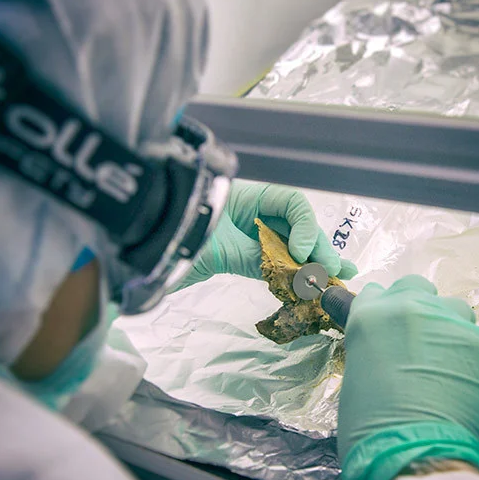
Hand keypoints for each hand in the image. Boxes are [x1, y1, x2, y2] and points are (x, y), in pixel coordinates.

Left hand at [174, 180, 357, 288]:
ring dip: (313, 262)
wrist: (141, 256)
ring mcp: (248, 235)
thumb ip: (256, 256)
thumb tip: (292, 269)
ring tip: (337, 277)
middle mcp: (251, 213)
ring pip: (290, 247)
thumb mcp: (216, 247)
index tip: (302, 252)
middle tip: (336, 270)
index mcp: (246, 196)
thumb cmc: (172, 238)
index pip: (291, 202)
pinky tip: (314, 283)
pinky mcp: (241, 257)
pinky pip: (274, 264)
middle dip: (318, 248)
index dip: (304, 226)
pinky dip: (292, 274)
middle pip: (296, 227)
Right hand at [337, 275, 478, 479]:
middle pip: (416, 286)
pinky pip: (478, 339)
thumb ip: (373, 346)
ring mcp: (450, 321)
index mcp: (369, 315)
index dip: (380, 311)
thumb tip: (388, 347)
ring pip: (453, 307)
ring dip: (447, 327)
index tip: (385, 328)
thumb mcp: (356, 374)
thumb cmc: (371, 425)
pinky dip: (471, 358)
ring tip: (445, 363)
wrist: (416, 453)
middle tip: (415, 341)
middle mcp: (409, 307)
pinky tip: (464, 384)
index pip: (374, 292)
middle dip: (415, 307)